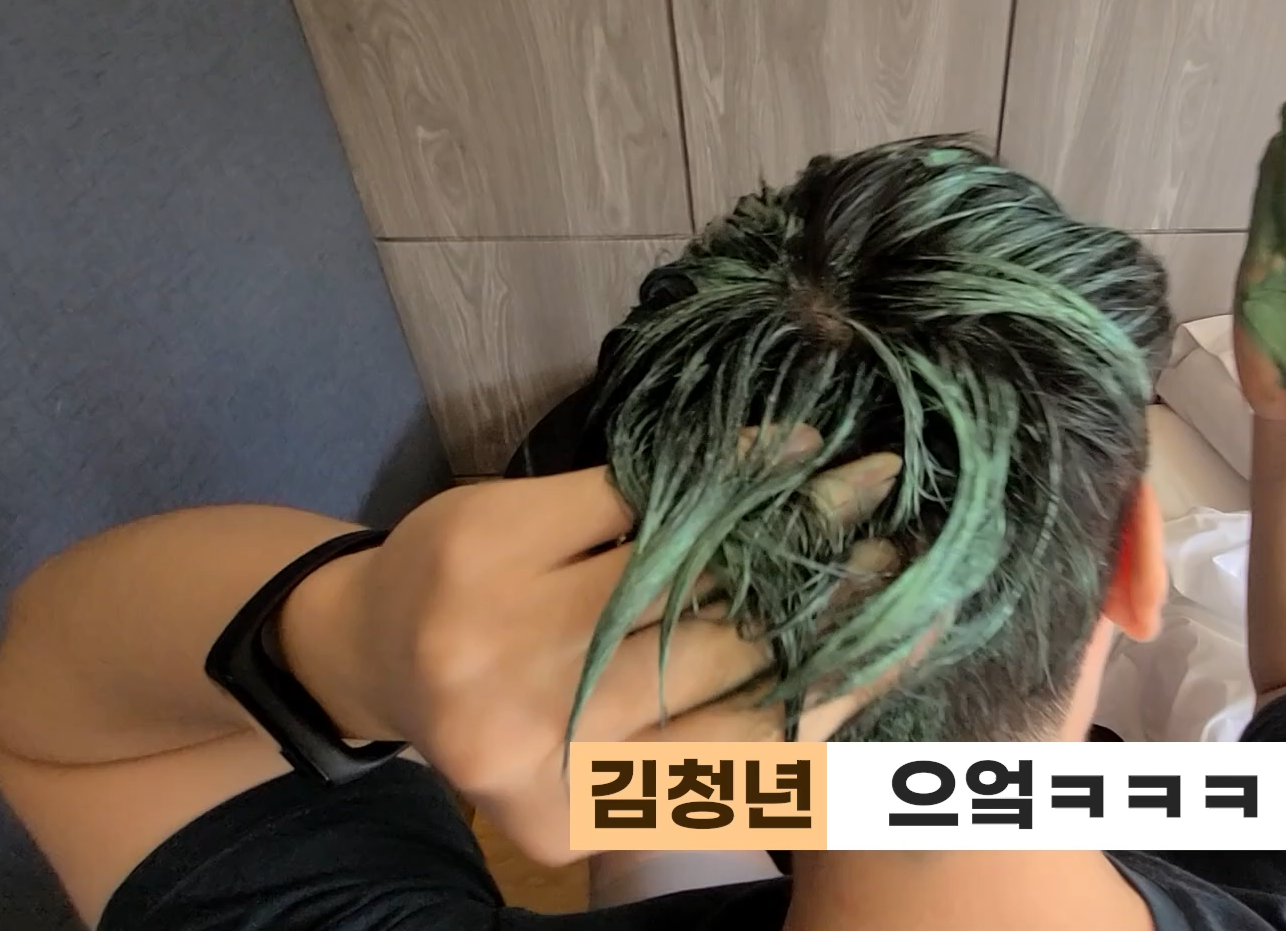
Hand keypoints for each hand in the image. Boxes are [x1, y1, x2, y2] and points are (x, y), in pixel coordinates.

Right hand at [281, 427, 899, 864]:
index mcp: (492, 566)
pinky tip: (854, 699)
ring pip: (723, 715)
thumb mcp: (526, 503)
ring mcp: (538, 771)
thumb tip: (791, 458)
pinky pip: (708, 783)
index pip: (660, 524)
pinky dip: (791, 740)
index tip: (838, 463)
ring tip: (911, 621)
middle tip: (903, 546)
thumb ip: (643, 492)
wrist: (374, 664)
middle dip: (812, 576)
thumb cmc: (461, 567)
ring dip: (831, 665)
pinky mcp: (567, 829)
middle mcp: (508, 677)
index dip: (758, 492)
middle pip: (699, 622)